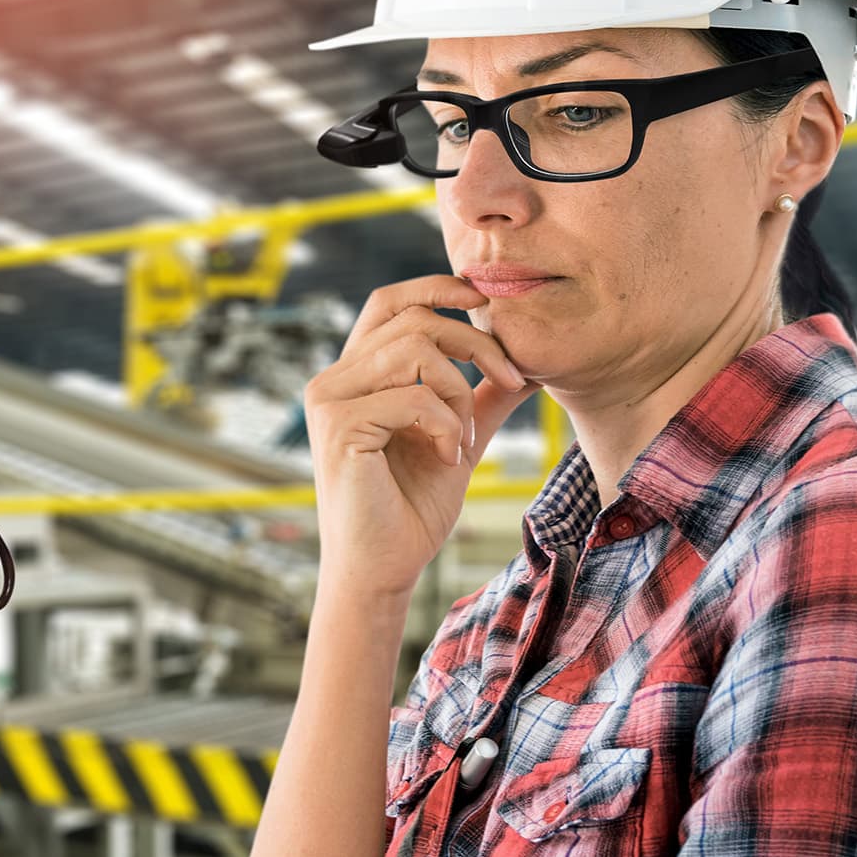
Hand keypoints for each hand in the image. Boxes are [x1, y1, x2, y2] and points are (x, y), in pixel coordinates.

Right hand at [305, 276, 539, 598]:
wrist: (383, 569)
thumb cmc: (411, 510)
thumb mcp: (457, 439)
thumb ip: (481, 399)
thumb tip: (527, 364)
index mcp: (356, 374)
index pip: (390, 302)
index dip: (436, 286)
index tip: (484, 301)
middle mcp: (334, 379)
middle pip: (414, 320)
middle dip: (476, 344)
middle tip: (511, 380)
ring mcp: (330, 399)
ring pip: (416, 349)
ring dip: (459, 393)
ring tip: (464, 440)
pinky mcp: (337, 425)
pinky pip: (413, 396)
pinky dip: (446, 424)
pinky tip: (447, 459)